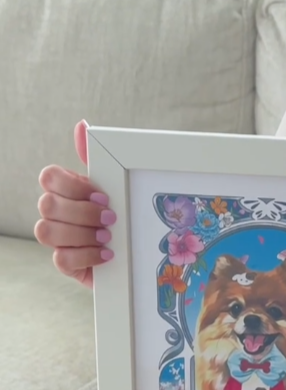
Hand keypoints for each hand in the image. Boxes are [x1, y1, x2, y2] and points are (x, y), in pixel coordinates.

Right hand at [34, 119, 114, 287]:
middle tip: (110, 217)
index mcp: (68, 189)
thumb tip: (82, 125)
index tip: (102, 195)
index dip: (72, 186)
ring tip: (108, 237)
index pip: (49, 177)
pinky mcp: (67, 264)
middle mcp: (57, 213)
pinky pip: (60, 260)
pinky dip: (86, 256)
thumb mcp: (115, 186)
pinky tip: (107, 254)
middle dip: (81, 212)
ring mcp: (59, 239)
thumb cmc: (123, 214)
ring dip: (81, 234)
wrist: (136, 251)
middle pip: (46, 205)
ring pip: (46, 231)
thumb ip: (97, 159)